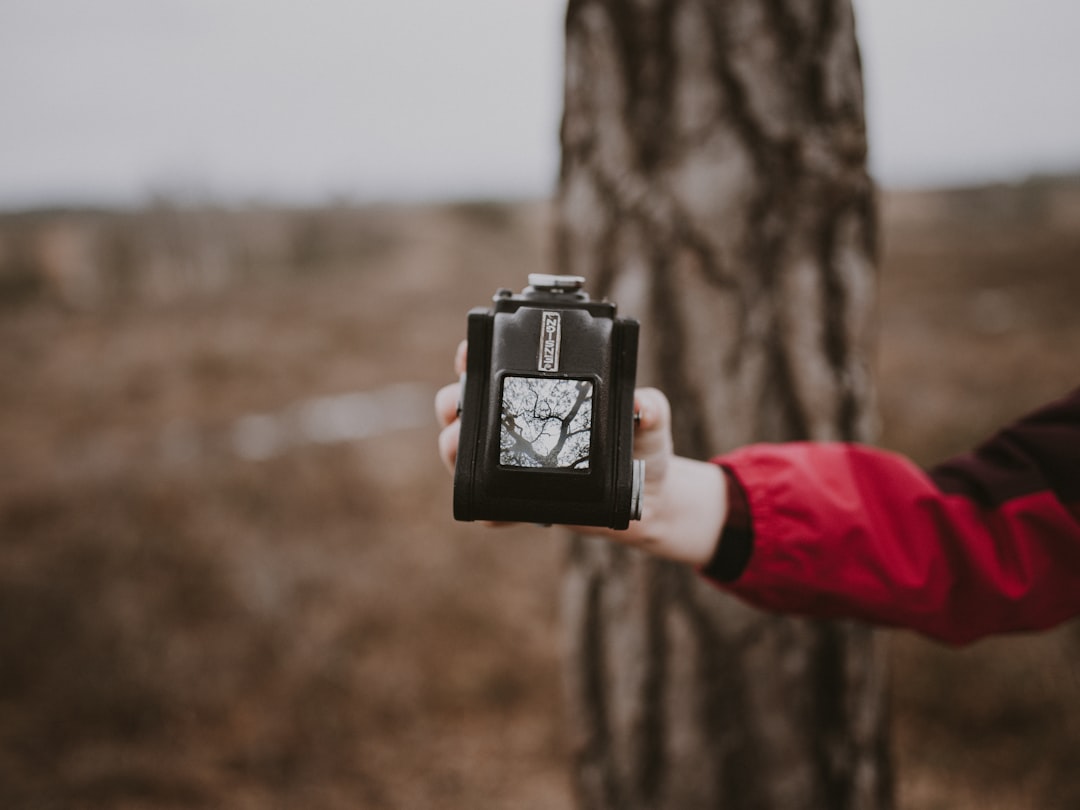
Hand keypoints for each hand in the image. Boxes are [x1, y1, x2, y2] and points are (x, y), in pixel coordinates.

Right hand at [434, 341, 726, 565]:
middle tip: (458, 406)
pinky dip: (485, 509)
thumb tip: (642, 403)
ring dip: (454, 447)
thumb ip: (650, 408)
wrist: (648, 499)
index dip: (476, 356)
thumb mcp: (651, 422)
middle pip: (467, 404)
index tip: (469, 354)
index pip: (500, 366)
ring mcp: (514, 459)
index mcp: (543, 392)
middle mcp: (520, 422)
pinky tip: (490, 511)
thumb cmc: (644, 449)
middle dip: (452, 401)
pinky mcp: (520, 499)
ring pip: (465, 449)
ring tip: (459, 448)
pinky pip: (491, 505)